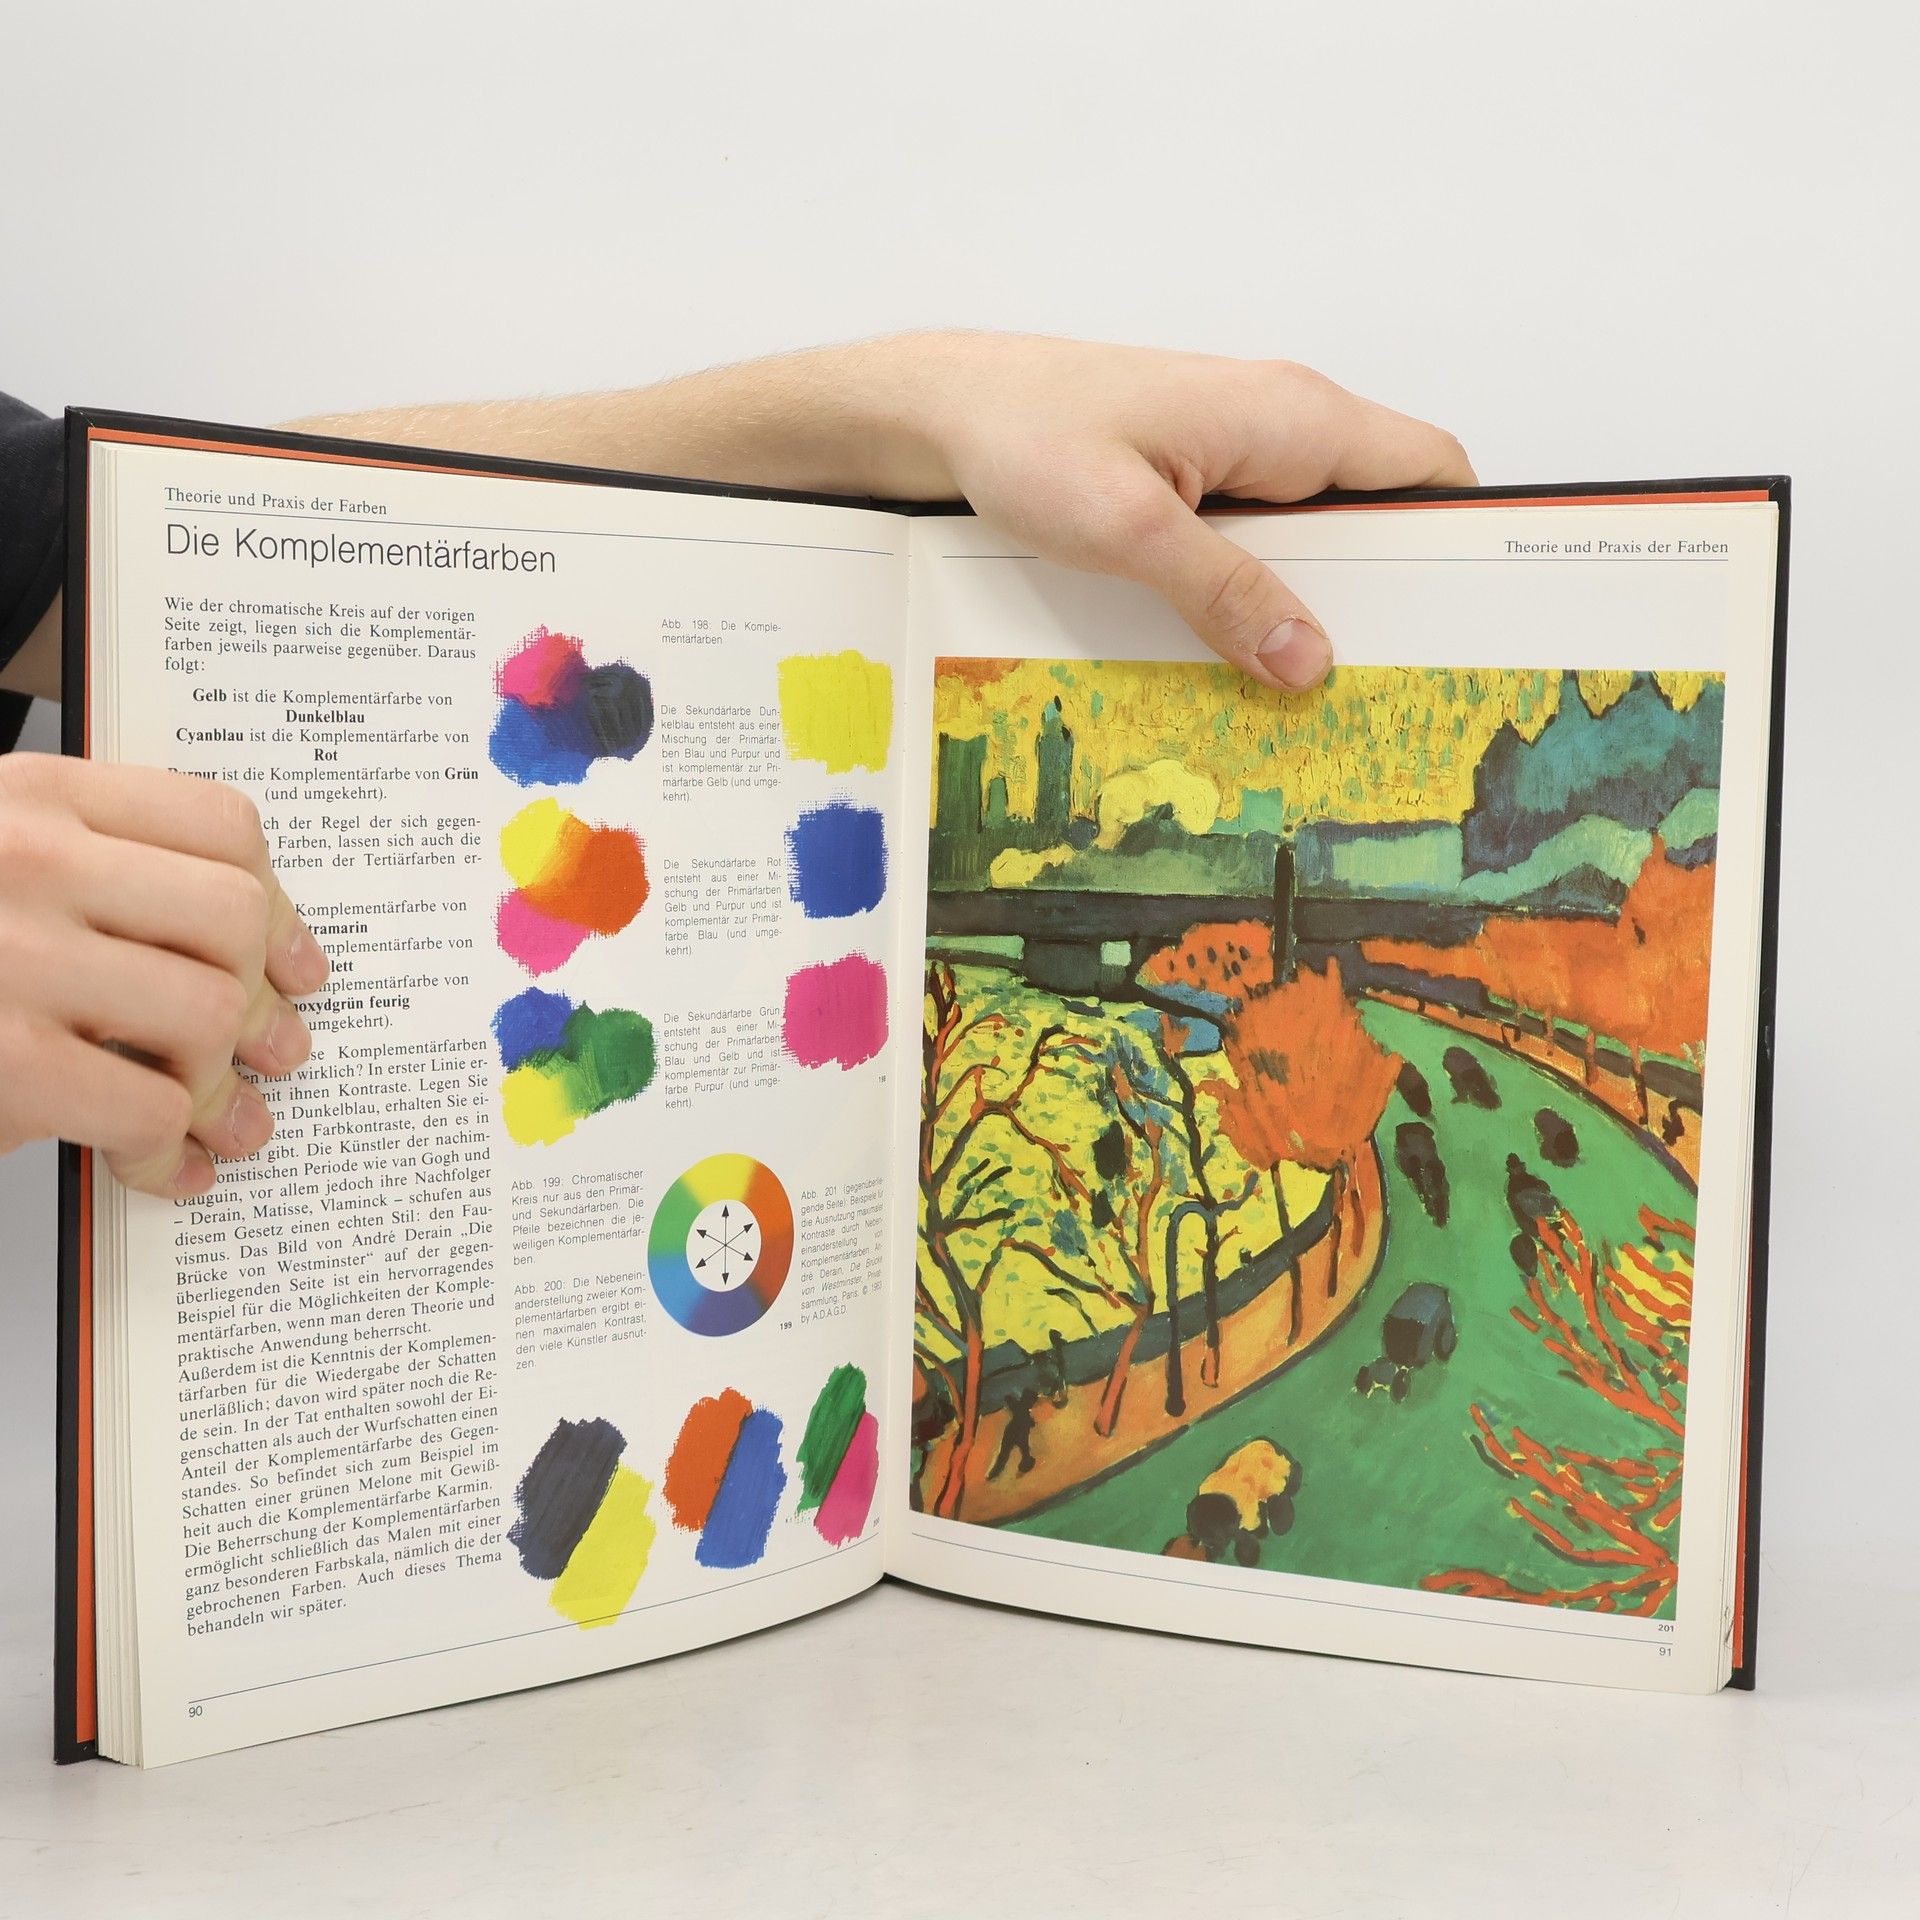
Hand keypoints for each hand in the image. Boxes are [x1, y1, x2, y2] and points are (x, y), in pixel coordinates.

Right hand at [0, 756, 328, 1197]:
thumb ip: (91, 876)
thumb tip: (252, 954)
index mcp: (31, 797)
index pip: (219, 826)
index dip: (281, 905)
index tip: (297, 961)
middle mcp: (25, 858)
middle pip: (234, 919)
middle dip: (269, 1000)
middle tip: (276, 1050)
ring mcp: (9, 955)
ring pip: (208, 1013)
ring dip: (228, 1086)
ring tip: (229, 1122)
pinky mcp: (1, 1058)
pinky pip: (148, 1106)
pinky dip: (171, 1150)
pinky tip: (162, 1166)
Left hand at [910, 335, 1475, 690]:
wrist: (947, 411)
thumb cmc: (1027, 438)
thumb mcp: (1130, 530)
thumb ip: (1224, 594)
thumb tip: (1308, 661)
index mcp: (1289, 417)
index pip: (1428, 466)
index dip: (1465, 535)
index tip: (1467, 617)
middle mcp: (1279, 425)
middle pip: (1380, 510)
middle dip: (1388, 590)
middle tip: (1382, 679)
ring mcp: (1240, 449)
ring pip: (1320, 531)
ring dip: (1318, 598)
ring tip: (1311, 681)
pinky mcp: (1201, 476)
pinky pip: (1264, 537)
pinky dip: (1266, 589)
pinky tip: (1243, 646)